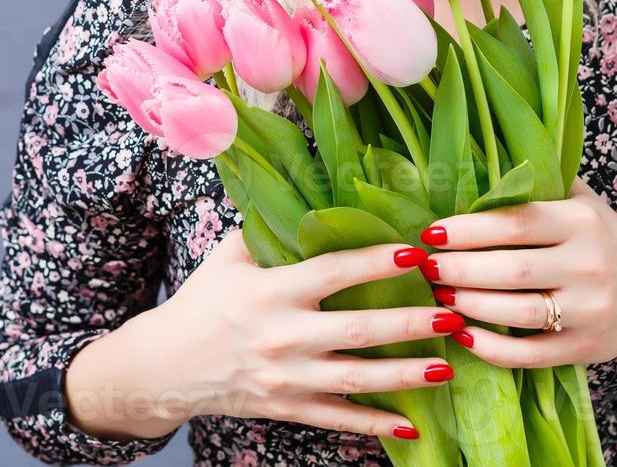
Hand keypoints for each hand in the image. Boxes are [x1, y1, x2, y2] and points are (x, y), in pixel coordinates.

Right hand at [158, 228, 461, 442]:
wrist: (164, 367)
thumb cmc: (202, 303)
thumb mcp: (228, 258)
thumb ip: (268, 229)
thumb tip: (312, 192)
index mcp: (269, 292)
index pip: (332, 273)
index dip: (375, 262)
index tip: (415, 254)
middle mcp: (281, 336)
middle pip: (357, 330)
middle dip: (409, 323)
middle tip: (452, 314)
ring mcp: (286, 378)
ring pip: (356, 379)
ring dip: (405, 373)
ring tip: (447, 364)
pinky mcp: (287, 409)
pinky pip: (339, 419)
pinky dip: (377, 424)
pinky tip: (414, 422)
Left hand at [417, 176, 616, 368]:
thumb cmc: (602, 241)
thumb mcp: (583, 202)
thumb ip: (541, 184)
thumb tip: (474, 166)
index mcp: (583, 222)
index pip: (516, 222)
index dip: (468, 229)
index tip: (431, 233)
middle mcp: (589, 265)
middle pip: (510, 269)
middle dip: (458, 268)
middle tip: (425, 266)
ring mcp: (589, 311)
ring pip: (516, 311)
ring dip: (468, 305)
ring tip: (438, 295)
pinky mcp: (584, 349)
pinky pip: (529, 354)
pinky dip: (491, 348)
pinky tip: (463, 334)